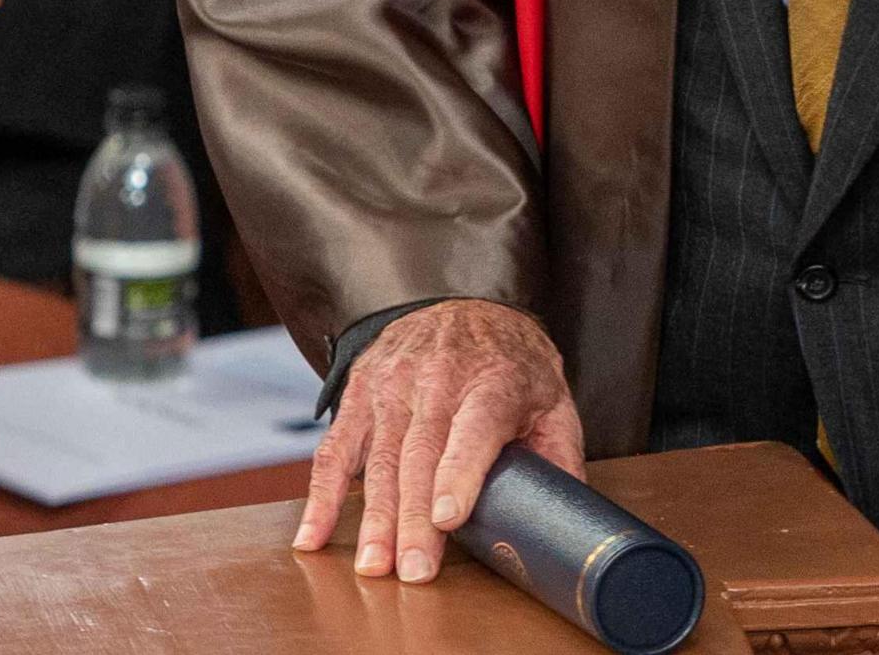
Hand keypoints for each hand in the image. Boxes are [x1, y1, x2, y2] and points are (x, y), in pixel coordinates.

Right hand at [294, 299, 582, 584]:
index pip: (474, 428)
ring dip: (373, 518)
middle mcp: (438, 380)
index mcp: (493, 382)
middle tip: (413, 571)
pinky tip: (312, 538)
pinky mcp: (359, 395)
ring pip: (379, 459)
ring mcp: (392, 386)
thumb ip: (558, 456)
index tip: (448, 518)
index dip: (460, 473)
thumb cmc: (512, 367)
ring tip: (374, 567)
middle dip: (413, 519)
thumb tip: (566, 517)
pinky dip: (321, 497)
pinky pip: (335, 450)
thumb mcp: (552, 400)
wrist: (463, 306)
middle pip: (421, 455)